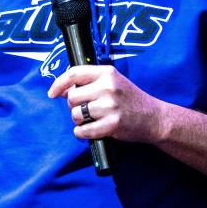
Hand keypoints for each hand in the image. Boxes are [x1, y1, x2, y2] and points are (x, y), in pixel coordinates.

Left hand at [47, 65, 167, 143]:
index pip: (74, 73)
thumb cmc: (130, 100)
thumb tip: (62, 90)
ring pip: (76, 115)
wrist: (154, 117)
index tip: (52, 93)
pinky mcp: (112, 125)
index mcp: (108, 73)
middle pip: (72, 97)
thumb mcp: (113, 83)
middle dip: (74, 107)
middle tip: (85, 110)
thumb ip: (90, 83)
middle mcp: (108, 87)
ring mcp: (110, 106)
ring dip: (79, 121)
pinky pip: (83, 131)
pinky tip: (92, 131)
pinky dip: (83, 134)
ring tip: (92, 120)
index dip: (59, 83)